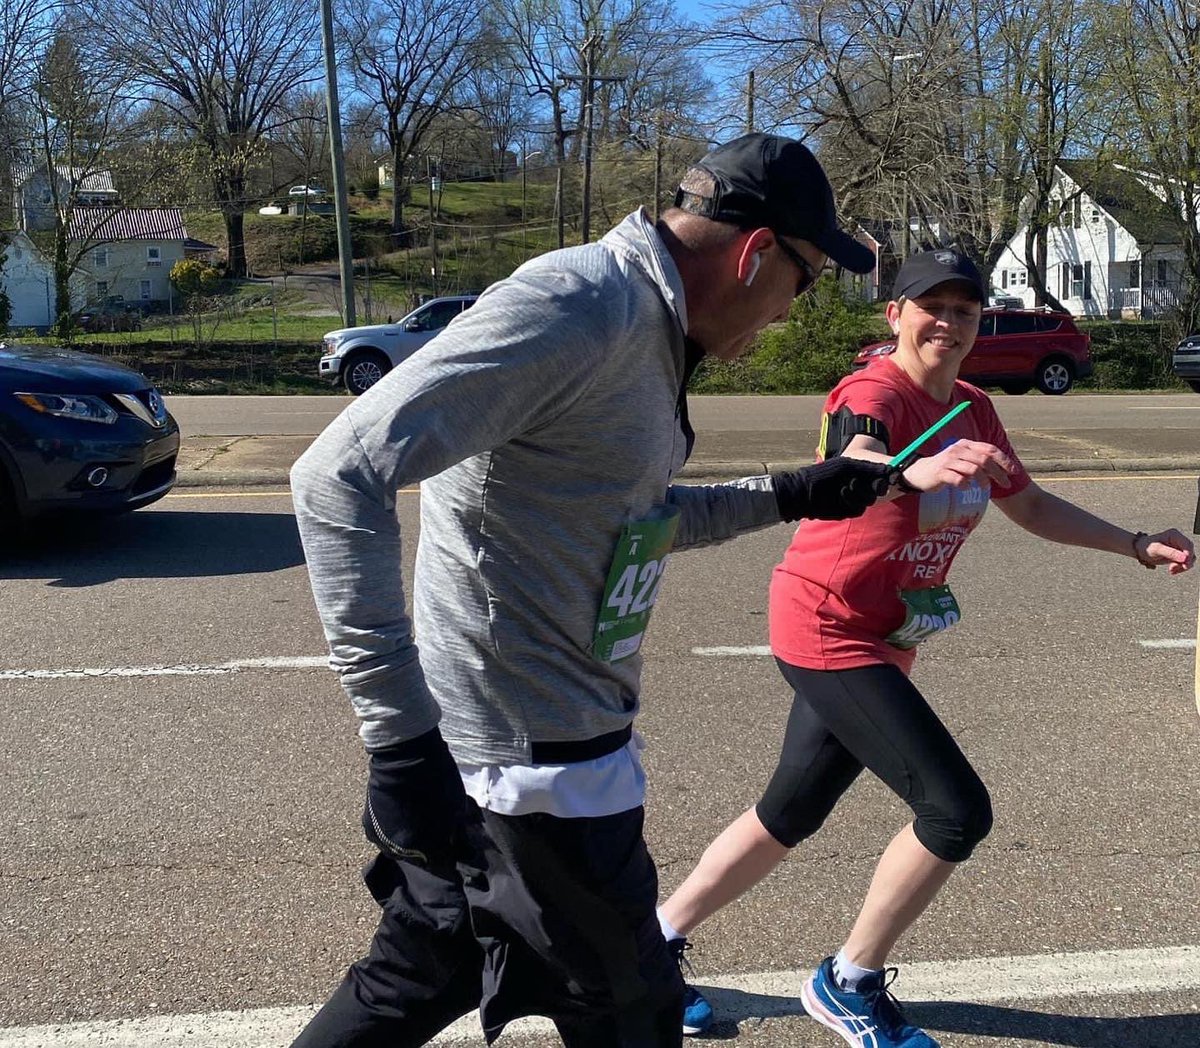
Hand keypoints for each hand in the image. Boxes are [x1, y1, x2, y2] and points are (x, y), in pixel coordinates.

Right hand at [362, 728, 466, 874]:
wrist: (405, 755)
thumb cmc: (437, 777)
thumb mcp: (456, 807)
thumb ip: (454, 832)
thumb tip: (454, 844)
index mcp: (428, 847)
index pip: (442, 865)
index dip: (448, 855)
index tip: (451, 845)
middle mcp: (403, 850)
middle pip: (418, 859)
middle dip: (427, 849)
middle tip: (433, 832)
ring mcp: (382, 840)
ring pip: (398, 851)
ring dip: (407, 842)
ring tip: (415, 823)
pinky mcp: (368, 827)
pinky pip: (383, 838)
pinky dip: (392, 832)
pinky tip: (400, 817)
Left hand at [773, 457, 891, 520]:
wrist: (804, 492)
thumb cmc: (823, 474)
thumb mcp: (846, 467)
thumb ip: (868, 468)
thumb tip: (889, 469)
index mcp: (859, 474)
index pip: (880, 477)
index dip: (885, 477)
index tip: (889, 476)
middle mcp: (858, 487)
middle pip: (879, 490)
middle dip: (875, 486)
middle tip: (872, 483)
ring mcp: (853, 500)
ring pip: (870, 500)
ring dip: (861, 493)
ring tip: (847, 486)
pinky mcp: (847, 511)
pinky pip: (859, 509)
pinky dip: (852, 501)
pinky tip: (842, 493)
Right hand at [900, 439, 1015, 491]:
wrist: (919, 473)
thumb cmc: (945, 468)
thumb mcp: (962, 460)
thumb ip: (979, 461)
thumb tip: (1002, 469)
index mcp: (965, 444)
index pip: (990, 449)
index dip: (1004, 460)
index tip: (1014, 471)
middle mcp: (958, 450)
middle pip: (985, 460)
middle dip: (999, 473)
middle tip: (1005, 484)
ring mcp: (948, 460)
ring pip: (974, 470)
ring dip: (984, 481)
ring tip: (986, 488)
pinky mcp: (941, 472)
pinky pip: (959, 480)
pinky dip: (966, 485)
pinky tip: (966, 488)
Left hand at [1133, 529, 1194, 574]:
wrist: (1139, 550)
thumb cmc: (1146, 546)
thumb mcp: (1157, 550)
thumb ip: (1171, 553)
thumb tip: (1185, 558)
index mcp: (1174, 535)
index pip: (1187, 545)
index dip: (1188, 555)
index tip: (1185, 565)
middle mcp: (1179, 540)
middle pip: (1190, 552)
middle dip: (1185, 562)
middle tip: (1174, 569)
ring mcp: (1179, 547)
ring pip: (1189, 558)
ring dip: (1182, 566)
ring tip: (1171, 570)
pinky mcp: (1178, 554)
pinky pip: (1184, 562)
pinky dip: (1180, 568)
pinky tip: (1172, 571)